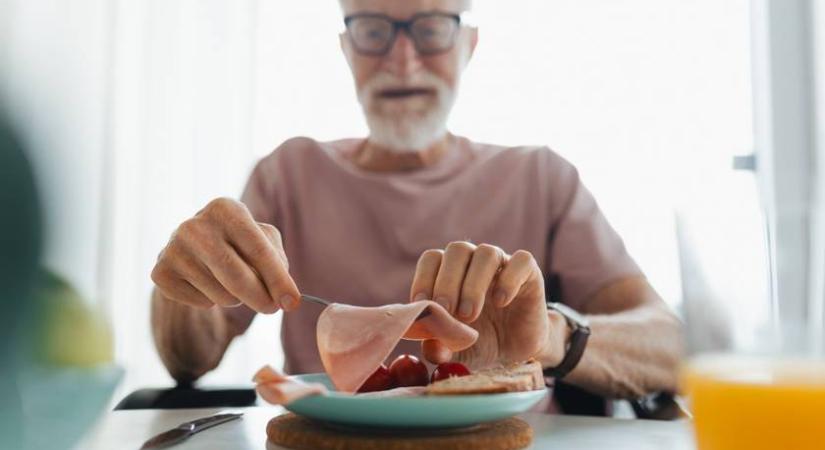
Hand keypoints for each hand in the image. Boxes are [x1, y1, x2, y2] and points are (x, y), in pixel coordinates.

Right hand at [151, 198, 299, 313]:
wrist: (195, 244)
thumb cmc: (239, 241)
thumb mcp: (262, 240)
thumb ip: (278, 265)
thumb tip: (287, 299)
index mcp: (225, 208)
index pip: (258, 251)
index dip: (278, 280)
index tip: (292, 303)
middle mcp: (194, 225)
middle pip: (236, 277)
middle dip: (260, 298)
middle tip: (272, 308)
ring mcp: (172, 248)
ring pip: (221, 295)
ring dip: (235, 298)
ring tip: (230, 281)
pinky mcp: (160, 272)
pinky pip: (200, 303)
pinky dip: (211, 301)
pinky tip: (206, 283)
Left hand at [409, 242, 552, 367]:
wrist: (517, 352)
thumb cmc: (479, 344)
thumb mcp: (456, 352)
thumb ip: (440, 348)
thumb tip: (430, 346)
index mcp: (450, 272)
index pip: (432, 259)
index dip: (424, 278)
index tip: (422, 303)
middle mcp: (474, 261)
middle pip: (457, 250)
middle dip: (448, 282)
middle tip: (448, 311)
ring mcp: (502, 264)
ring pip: (486, 253)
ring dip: (474, 283)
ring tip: (470, 314)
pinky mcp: (529, 273)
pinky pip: (521, 261)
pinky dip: (508, 279)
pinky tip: (501, 302)